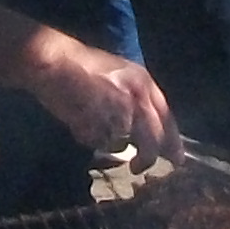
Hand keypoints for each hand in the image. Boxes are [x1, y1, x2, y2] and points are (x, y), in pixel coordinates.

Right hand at [23, 37, 173, 159]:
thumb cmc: (84, 66)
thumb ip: (136, 101)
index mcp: (144, 82)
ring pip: (122, 142)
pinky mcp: (96, 117)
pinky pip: (98, 140)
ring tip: (96, 130)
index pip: (167, 118)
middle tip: (137, 168)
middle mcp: (135, 94)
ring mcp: (116, 107)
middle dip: (146, 158)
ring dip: (110, 142)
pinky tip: (80, 121)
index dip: (173, 142)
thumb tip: (148, 132)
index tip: (176, 160)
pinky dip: (89, 137)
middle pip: (152, 138)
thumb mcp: (120, 76)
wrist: (53, 59)